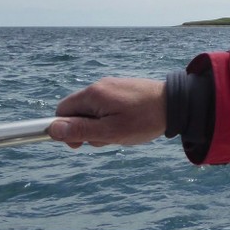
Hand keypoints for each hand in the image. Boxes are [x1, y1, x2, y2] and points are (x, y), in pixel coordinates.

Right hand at [49, 77, 165, 148]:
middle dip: (88, 130)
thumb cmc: (144, 120)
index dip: (65, 129)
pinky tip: (129, 125)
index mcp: (93, 94)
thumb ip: (80, 131)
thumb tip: (52, 130)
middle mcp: (99, 86)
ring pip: (94, 112)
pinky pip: (108, 108)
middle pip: (78, 112)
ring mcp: (112, 87)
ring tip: (123, 132)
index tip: (78, 144)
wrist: (177, 104)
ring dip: (102, 127)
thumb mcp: (110, 132)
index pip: (62, 111)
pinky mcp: (123, 90)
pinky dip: (113, 120)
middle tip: (110, 138)